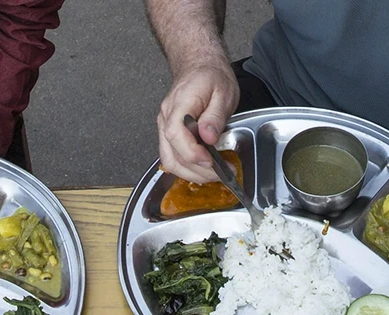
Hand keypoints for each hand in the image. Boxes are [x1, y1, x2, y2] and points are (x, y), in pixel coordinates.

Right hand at [155, 61, 238, 183]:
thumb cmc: (211, 77)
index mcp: (180, 104)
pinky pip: (172, 156)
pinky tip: (203, 169)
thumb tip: (208, 137)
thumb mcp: (223, 93)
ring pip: (170, 160)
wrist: (199, 66)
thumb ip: (215, 117)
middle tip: (221, 173)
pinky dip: (187, 168)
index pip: (176, 134)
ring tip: (215, 175)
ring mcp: (165, 125)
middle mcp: (167, 116)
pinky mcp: (169, 132)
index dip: (192, 153)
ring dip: (191, 173)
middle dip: (197, 170)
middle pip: (172, 154)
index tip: (210, 161)